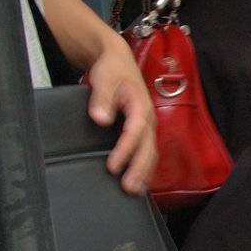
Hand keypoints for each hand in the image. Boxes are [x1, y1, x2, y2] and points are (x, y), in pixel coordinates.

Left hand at [86, 36, 157, 195]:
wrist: (118, 61)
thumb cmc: (112, 69)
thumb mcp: (104, 79)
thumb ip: (102, 99)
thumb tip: (100, 118)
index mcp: (140, 105)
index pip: (135, 132)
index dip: (125, 150)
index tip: (113, 166)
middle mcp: (148, 117)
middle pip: (148, 147)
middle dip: (139, 168)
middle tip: (129, 187)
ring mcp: (147, 124)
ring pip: (150, 151)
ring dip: (143, 171)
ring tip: (134, 190)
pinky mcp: (142, 129)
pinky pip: (147, 150)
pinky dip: (144, 166)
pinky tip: (138, 180)